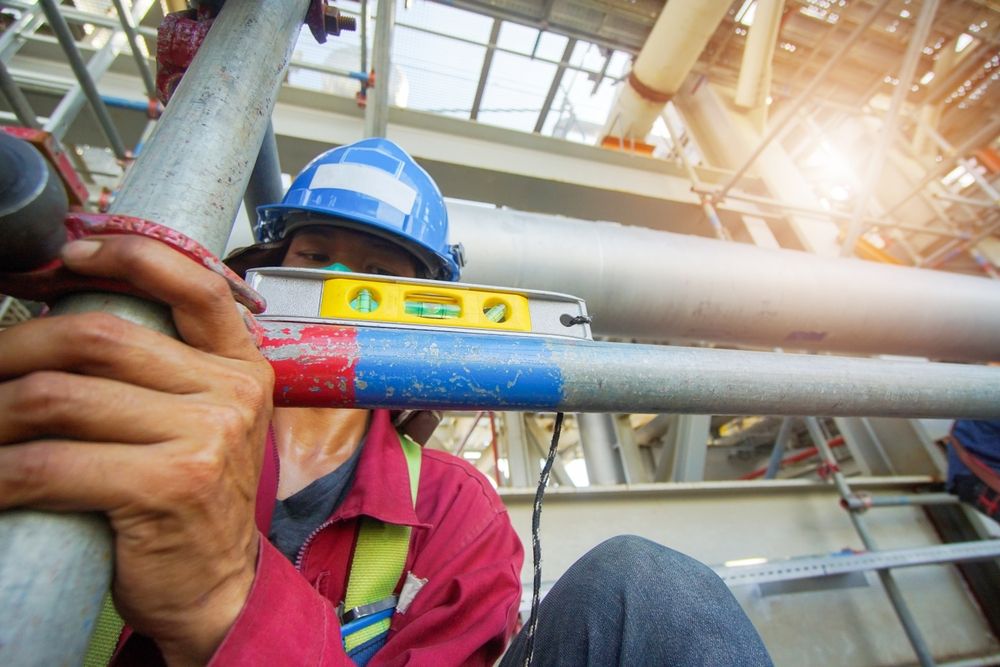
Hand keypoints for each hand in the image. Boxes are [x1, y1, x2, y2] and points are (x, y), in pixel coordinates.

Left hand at [0, 236, 274, 664]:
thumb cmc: (190, 498)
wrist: (216, 585)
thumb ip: (165, 370)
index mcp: (242, 366)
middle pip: (98, 337)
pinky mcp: (168, 485)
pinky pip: (50, 463)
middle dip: (13, 347)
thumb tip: (70, 319)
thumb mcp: (202, 421)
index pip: (197, 285)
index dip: (131, 255)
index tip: (69, 253)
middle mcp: (232, 392)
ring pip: (60, 395)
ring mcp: (205, 438)